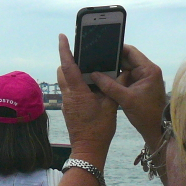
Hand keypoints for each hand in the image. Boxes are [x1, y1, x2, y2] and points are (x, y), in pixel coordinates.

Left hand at [57, 34, 116, 167]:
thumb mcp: (110, 105)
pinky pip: (69, 90)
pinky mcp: (69, 108)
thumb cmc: (99, 129)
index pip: (67, 65)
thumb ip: (114, 86)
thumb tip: (123, 72)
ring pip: (64, 81)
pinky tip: (90, 86)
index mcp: (77, 91)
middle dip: (68, 60)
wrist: (88, 149)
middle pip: (62, 71)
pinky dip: (76, 84)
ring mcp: (67, 102)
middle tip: (81, 53)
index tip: (62, 37)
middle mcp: (68, 94)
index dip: (64, 49)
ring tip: (88, 69)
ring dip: (71, 72)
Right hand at [93, 44, 166, 150]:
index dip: (116, 48)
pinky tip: (103, 78)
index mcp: (148, 70)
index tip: (100, 48)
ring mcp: (143, 78)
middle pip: (127, 59)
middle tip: (94, 58)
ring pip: (126, 68)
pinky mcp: (140, 86)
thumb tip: (93, 74)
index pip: (131, 52)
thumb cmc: (146, 113)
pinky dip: (116, 78)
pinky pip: (126, 77)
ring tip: (96, 66)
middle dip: (112, 59)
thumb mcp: (126, 99)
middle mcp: (147, 71)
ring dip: (113, 69)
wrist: (157, 130)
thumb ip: (109, 85)